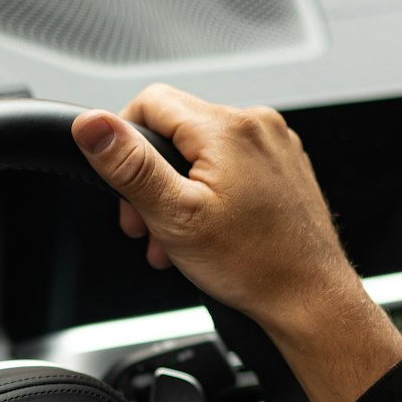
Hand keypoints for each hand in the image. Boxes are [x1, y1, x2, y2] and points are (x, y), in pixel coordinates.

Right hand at [71, 84, 401, 401]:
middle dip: (151, 178)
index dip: (125, 145)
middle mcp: (256, 125)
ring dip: (178, 192)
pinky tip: (208, 232)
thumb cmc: (254, 265)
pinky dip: (209, 195)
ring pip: (202, 152)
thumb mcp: (175, 216)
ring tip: (176, 239)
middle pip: (176, 130)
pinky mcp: (283, 167)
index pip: (149, 103)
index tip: (125, 189)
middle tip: (147, 226)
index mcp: (227, 128)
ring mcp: (274, 145)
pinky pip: (231, 166)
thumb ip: (130, 166)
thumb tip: (92, 125)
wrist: (309, 298)